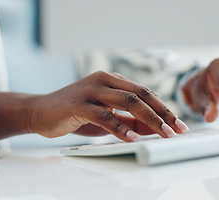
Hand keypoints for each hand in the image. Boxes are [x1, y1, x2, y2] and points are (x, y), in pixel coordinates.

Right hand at [29, 71, 189, 141]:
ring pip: (127, 101)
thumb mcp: (105, 116)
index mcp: (111, 80)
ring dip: (149, 119)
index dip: (164, 108)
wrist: (39, 111)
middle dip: (163, 113)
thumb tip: (152, 128)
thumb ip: (127, 119)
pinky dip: (121, 128)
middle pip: (141, 95)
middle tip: (177, 129)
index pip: (144, 92)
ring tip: (163, 133)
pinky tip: (132, 139)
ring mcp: (90, 90)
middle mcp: (103, 80)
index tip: (178, 123)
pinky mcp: (78, 104)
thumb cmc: (73, 113)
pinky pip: (104, 116)